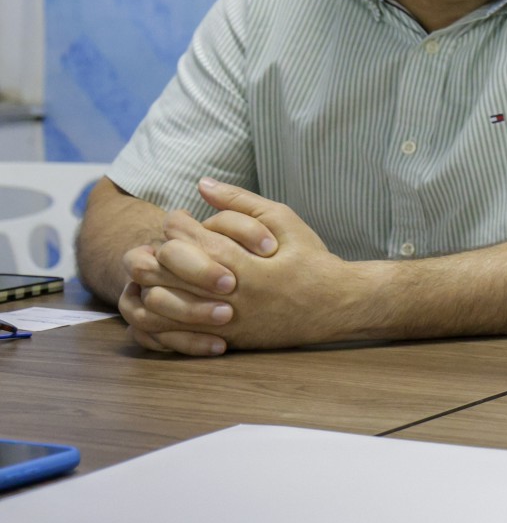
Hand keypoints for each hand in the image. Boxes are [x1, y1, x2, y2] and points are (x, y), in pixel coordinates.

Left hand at [146, 179, 362, 352]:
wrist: (336, 305)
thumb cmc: (310, 259)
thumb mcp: (284, 219)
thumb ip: (241, 201)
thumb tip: (202, 184)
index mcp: (245, 265)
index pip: (187, 240)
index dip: (175, 225)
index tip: (180, 218)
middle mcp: (231, 296)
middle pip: (167, 273)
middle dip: (157, 254)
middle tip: (164, 243)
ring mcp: (226, 321)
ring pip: (164, 305)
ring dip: (154, 283)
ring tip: (161, 269)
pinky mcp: (225, 338)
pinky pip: (176, 334)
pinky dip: (160, 316)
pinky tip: (162, 298)